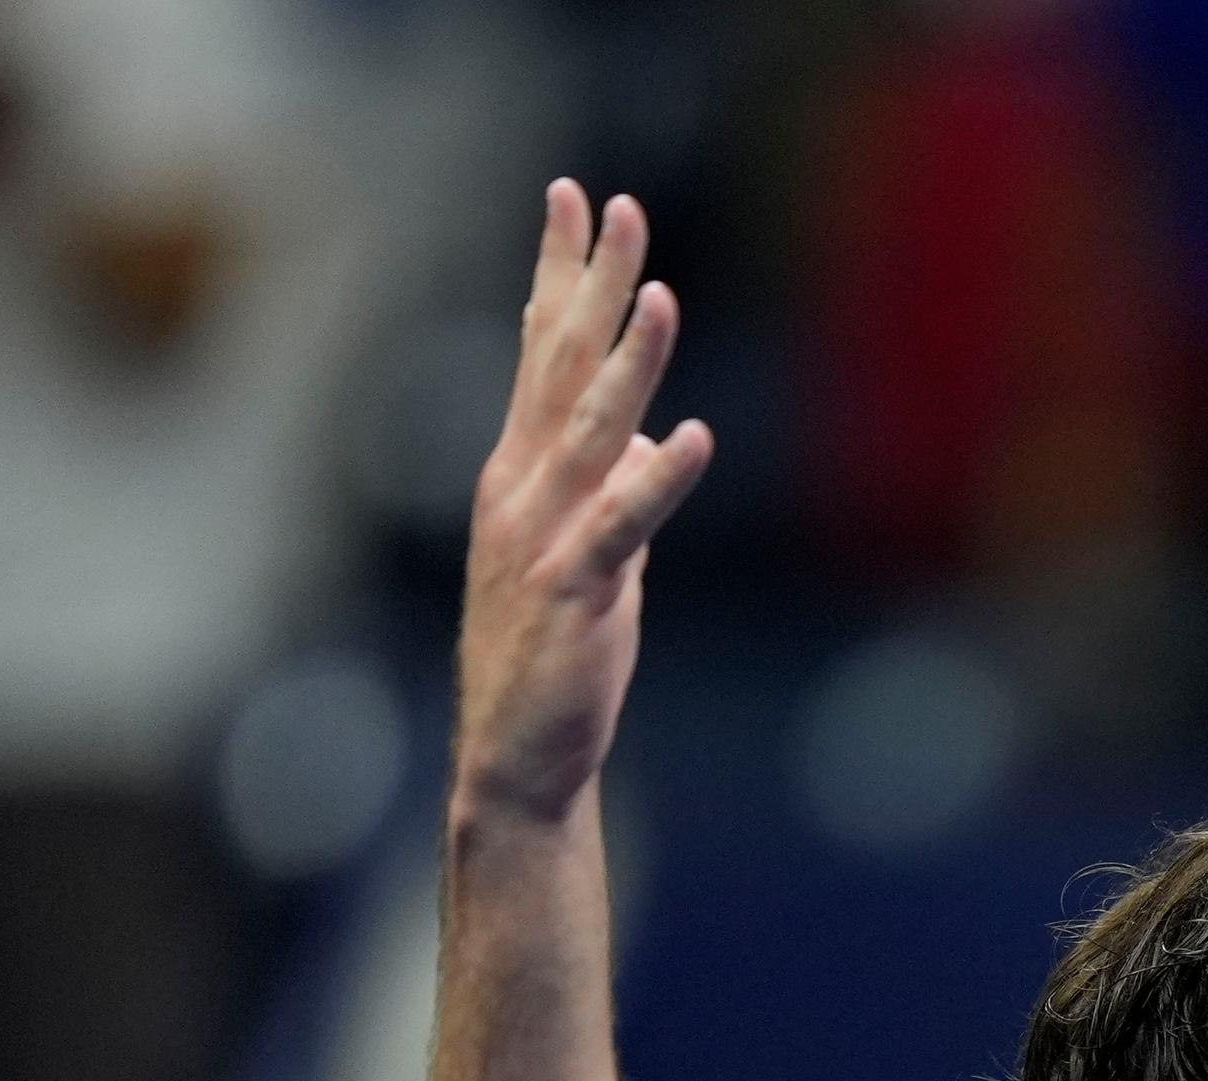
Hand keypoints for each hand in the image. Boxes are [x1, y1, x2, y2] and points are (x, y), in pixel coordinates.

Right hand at [453, 184, 713, 829]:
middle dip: (591, 281)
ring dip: (626, 361)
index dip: (558, 271)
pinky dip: (656, 480)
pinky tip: (692, 437)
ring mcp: (543, 537)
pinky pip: (621, 526)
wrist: (516, 756)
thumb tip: (644, 431)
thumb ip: (613, 486)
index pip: (540, 350)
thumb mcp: (590, 550)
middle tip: (618, 204)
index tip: (574, 197)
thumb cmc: (555, 654)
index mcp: (521, 470)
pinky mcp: (576, 593)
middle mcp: (521, 487)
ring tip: (659, 295)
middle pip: (559, 365)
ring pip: (587, 431)